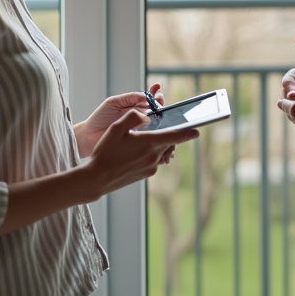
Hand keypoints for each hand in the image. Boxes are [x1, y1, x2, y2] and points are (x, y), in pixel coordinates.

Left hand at [74, 83, 164, 155]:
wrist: (89, 136)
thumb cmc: (100, 118)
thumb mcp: (113, 103)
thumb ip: (129, 98)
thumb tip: (146, 96)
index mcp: (134, 106)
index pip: (150, 98)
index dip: (155, 94)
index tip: (157, 88)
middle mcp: (140, 117)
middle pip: (157, 110)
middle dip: (161, 105)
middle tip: (159, 104)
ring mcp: (141, 130)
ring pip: (158, 124)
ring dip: (164, 120)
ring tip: (163, 115)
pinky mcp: (139, 142)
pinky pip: (152, 138)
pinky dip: (159, 135)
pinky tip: (159, 130)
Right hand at [80, 109, 197, 198]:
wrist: (98, 178)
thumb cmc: (105, 152)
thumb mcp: (116, 128)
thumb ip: (134, 117)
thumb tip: (146, 117)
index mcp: (149, 143)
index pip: (175, 136)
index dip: (187, 133)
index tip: (196, 131)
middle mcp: (154, 156)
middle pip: (168, 143)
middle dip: (167, 136)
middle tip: (156, 130)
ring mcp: (151, 167)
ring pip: (161, 152)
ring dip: (158, 145)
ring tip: (142, 141)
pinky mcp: (146, 174)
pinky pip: (154, 160)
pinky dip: (150, 154)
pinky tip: (135, 152)